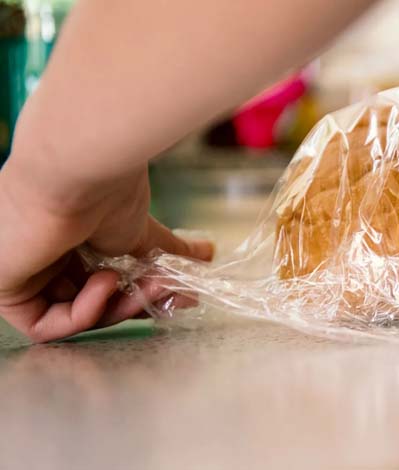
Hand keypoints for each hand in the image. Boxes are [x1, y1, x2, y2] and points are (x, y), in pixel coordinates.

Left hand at [0, 158, 212, 342]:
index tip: (166, 287)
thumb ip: (168, 252)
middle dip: (132, 304)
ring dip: (115, 308)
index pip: (96, 285)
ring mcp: (19, 272)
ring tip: (142, 283)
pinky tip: (105, 282)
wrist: (81, 167)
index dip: (131, 294)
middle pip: (87, 305)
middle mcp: (36, 256)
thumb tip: (208, 255)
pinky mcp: (4, 287)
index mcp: (63, 241)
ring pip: (69, 317)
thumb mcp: (141, 230)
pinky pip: (45, 326)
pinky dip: (85, 314)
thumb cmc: (105, 187)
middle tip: (165, 290)